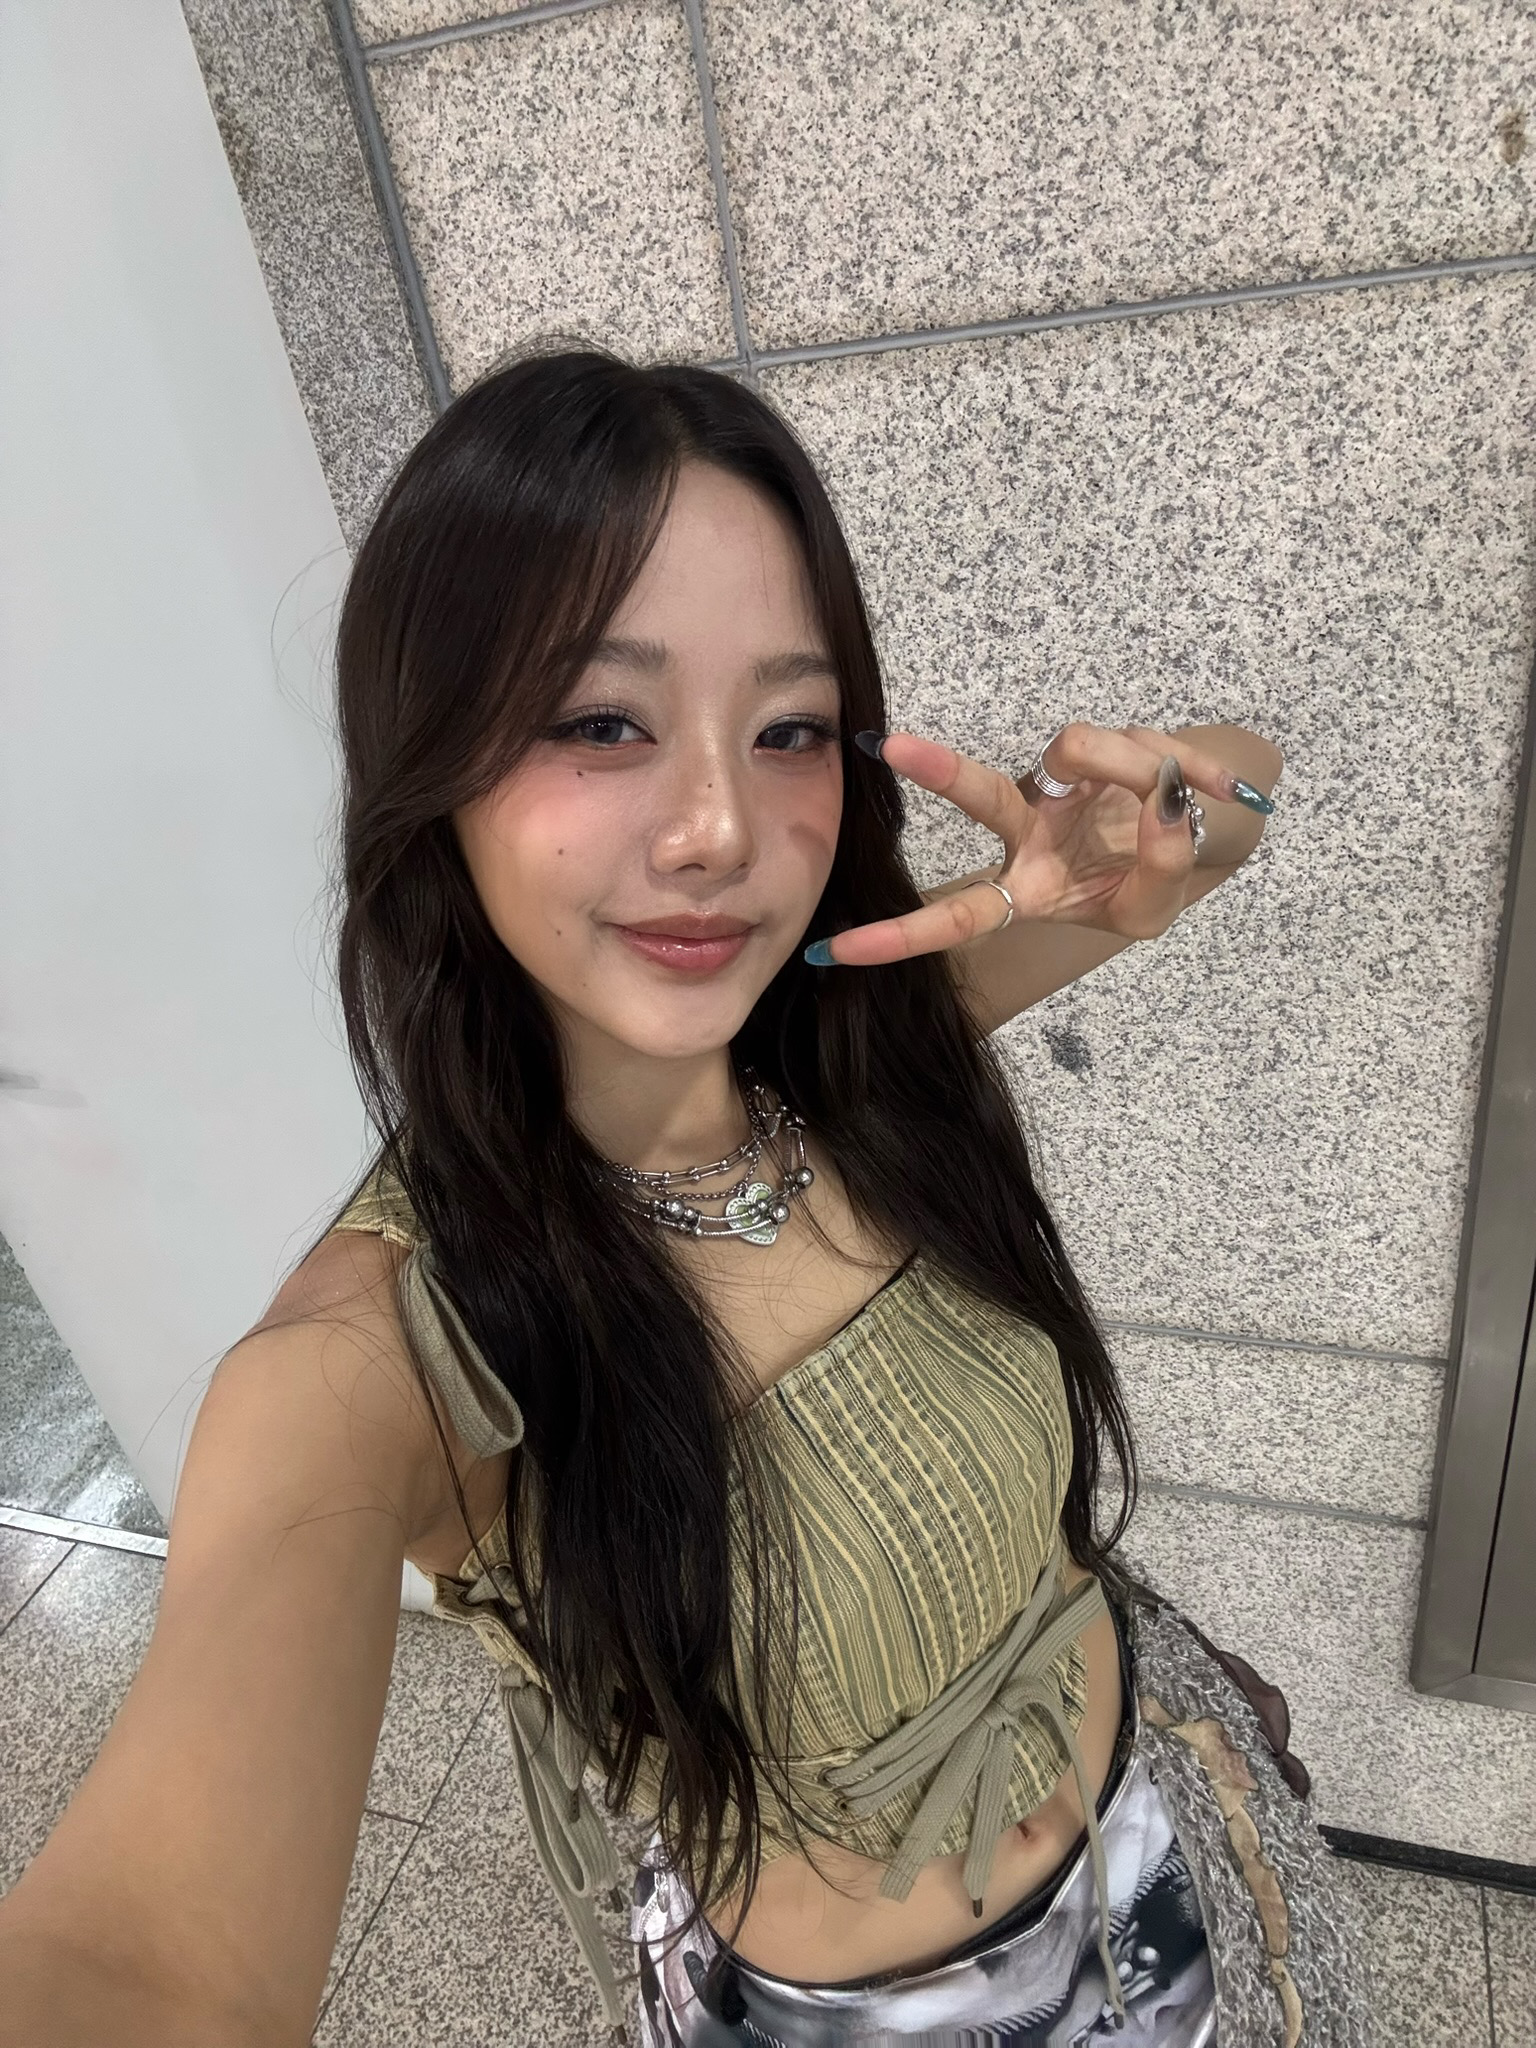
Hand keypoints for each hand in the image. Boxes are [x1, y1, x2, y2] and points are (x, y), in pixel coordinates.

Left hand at [809, 722, 1264, 967]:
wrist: (1183, 827)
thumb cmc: (1141, 882)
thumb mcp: (1152, 908)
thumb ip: (1160, 866)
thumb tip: (1163, 802)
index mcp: (1026, 890)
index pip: (958, 917)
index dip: (901, 936)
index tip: (837, 950)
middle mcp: (1026, 830)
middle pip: (986, 799)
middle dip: (944, 772)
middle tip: (894, 747)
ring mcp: (1057, 781)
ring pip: (1086, 752)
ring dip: (1143, 771)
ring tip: (1183, 800)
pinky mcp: (1094, 743)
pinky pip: (1138, 742)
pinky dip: (1191, 769)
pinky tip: (1219, 787)